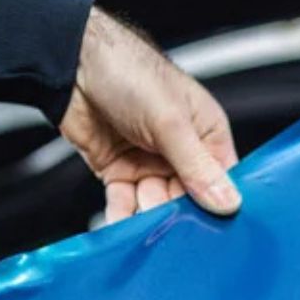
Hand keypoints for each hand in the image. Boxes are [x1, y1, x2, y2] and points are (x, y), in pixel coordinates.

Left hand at [60, 9, 239, 224]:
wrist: (71, 66)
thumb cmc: (128, 73)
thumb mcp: (170, 123)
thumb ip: (197, 167)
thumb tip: (228, 202)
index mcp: (206, 132)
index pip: (222, 179)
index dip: (217, 204)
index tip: (211, 228)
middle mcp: (181, 149)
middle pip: (188, 198)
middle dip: (178, 215)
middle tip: (172, 233)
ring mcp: (149, 162)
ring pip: (156, 204)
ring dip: (150, 219)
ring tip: (146, 231)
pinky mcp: (119, 170)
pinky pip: (126, 203)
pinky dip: (123, 217)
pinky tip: (123, 229)